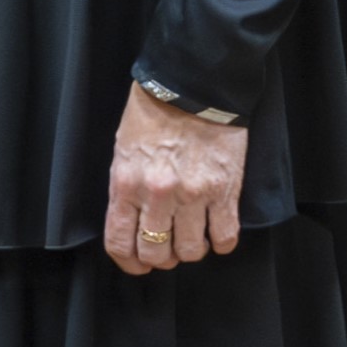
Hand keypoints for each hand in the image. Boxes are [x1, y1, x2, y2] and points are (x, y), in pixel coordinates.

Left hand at [104, 86, 248, 275]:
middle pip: (156, 253)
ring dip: (191, 250)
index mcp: (127, 184)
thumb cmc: (154, 112)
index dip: (130, 262)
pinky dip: (221, 242)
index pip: (121, 243)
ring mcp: (194, 194)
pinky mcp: (225, 190)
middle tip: (169, 248)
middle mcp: (158, 195)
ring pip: (191, 251)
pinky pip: (225, 236)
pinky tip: (217, 231)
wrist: (193, 83)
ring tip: (194, 236)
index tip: (138, 264)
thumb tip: (132, 221)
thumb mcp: (124, 149)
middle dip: (162, 258)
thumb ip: (126, 188)